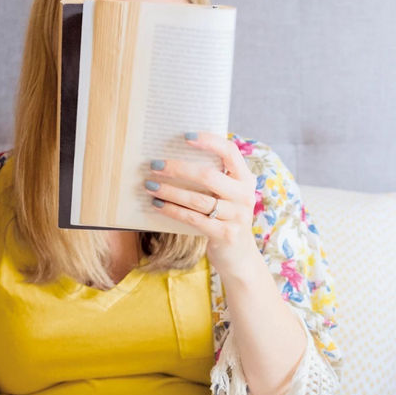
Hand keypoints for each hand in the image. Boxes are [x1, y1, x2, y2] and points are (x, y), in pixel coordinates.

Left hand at [146, 132, 260, 277]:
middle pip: (208, 175)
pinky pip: (193, 219)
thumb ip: (213, 178)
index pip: (230, 152)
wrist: (239, 257)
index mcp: (246, 179)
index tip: (185, 137)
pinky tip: (157, 205)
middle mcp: (245, 196)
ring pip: (197, 199)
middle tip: (154, 165)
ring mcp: (237, 216)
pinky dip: (173, 210)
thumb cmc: (225, 218)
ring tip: (149, 185)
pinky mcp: (226, 234)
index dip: (209, 141)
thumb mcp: (226, 196)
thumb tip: (174, 157)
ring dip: (170, 191)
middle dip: (177, 169)